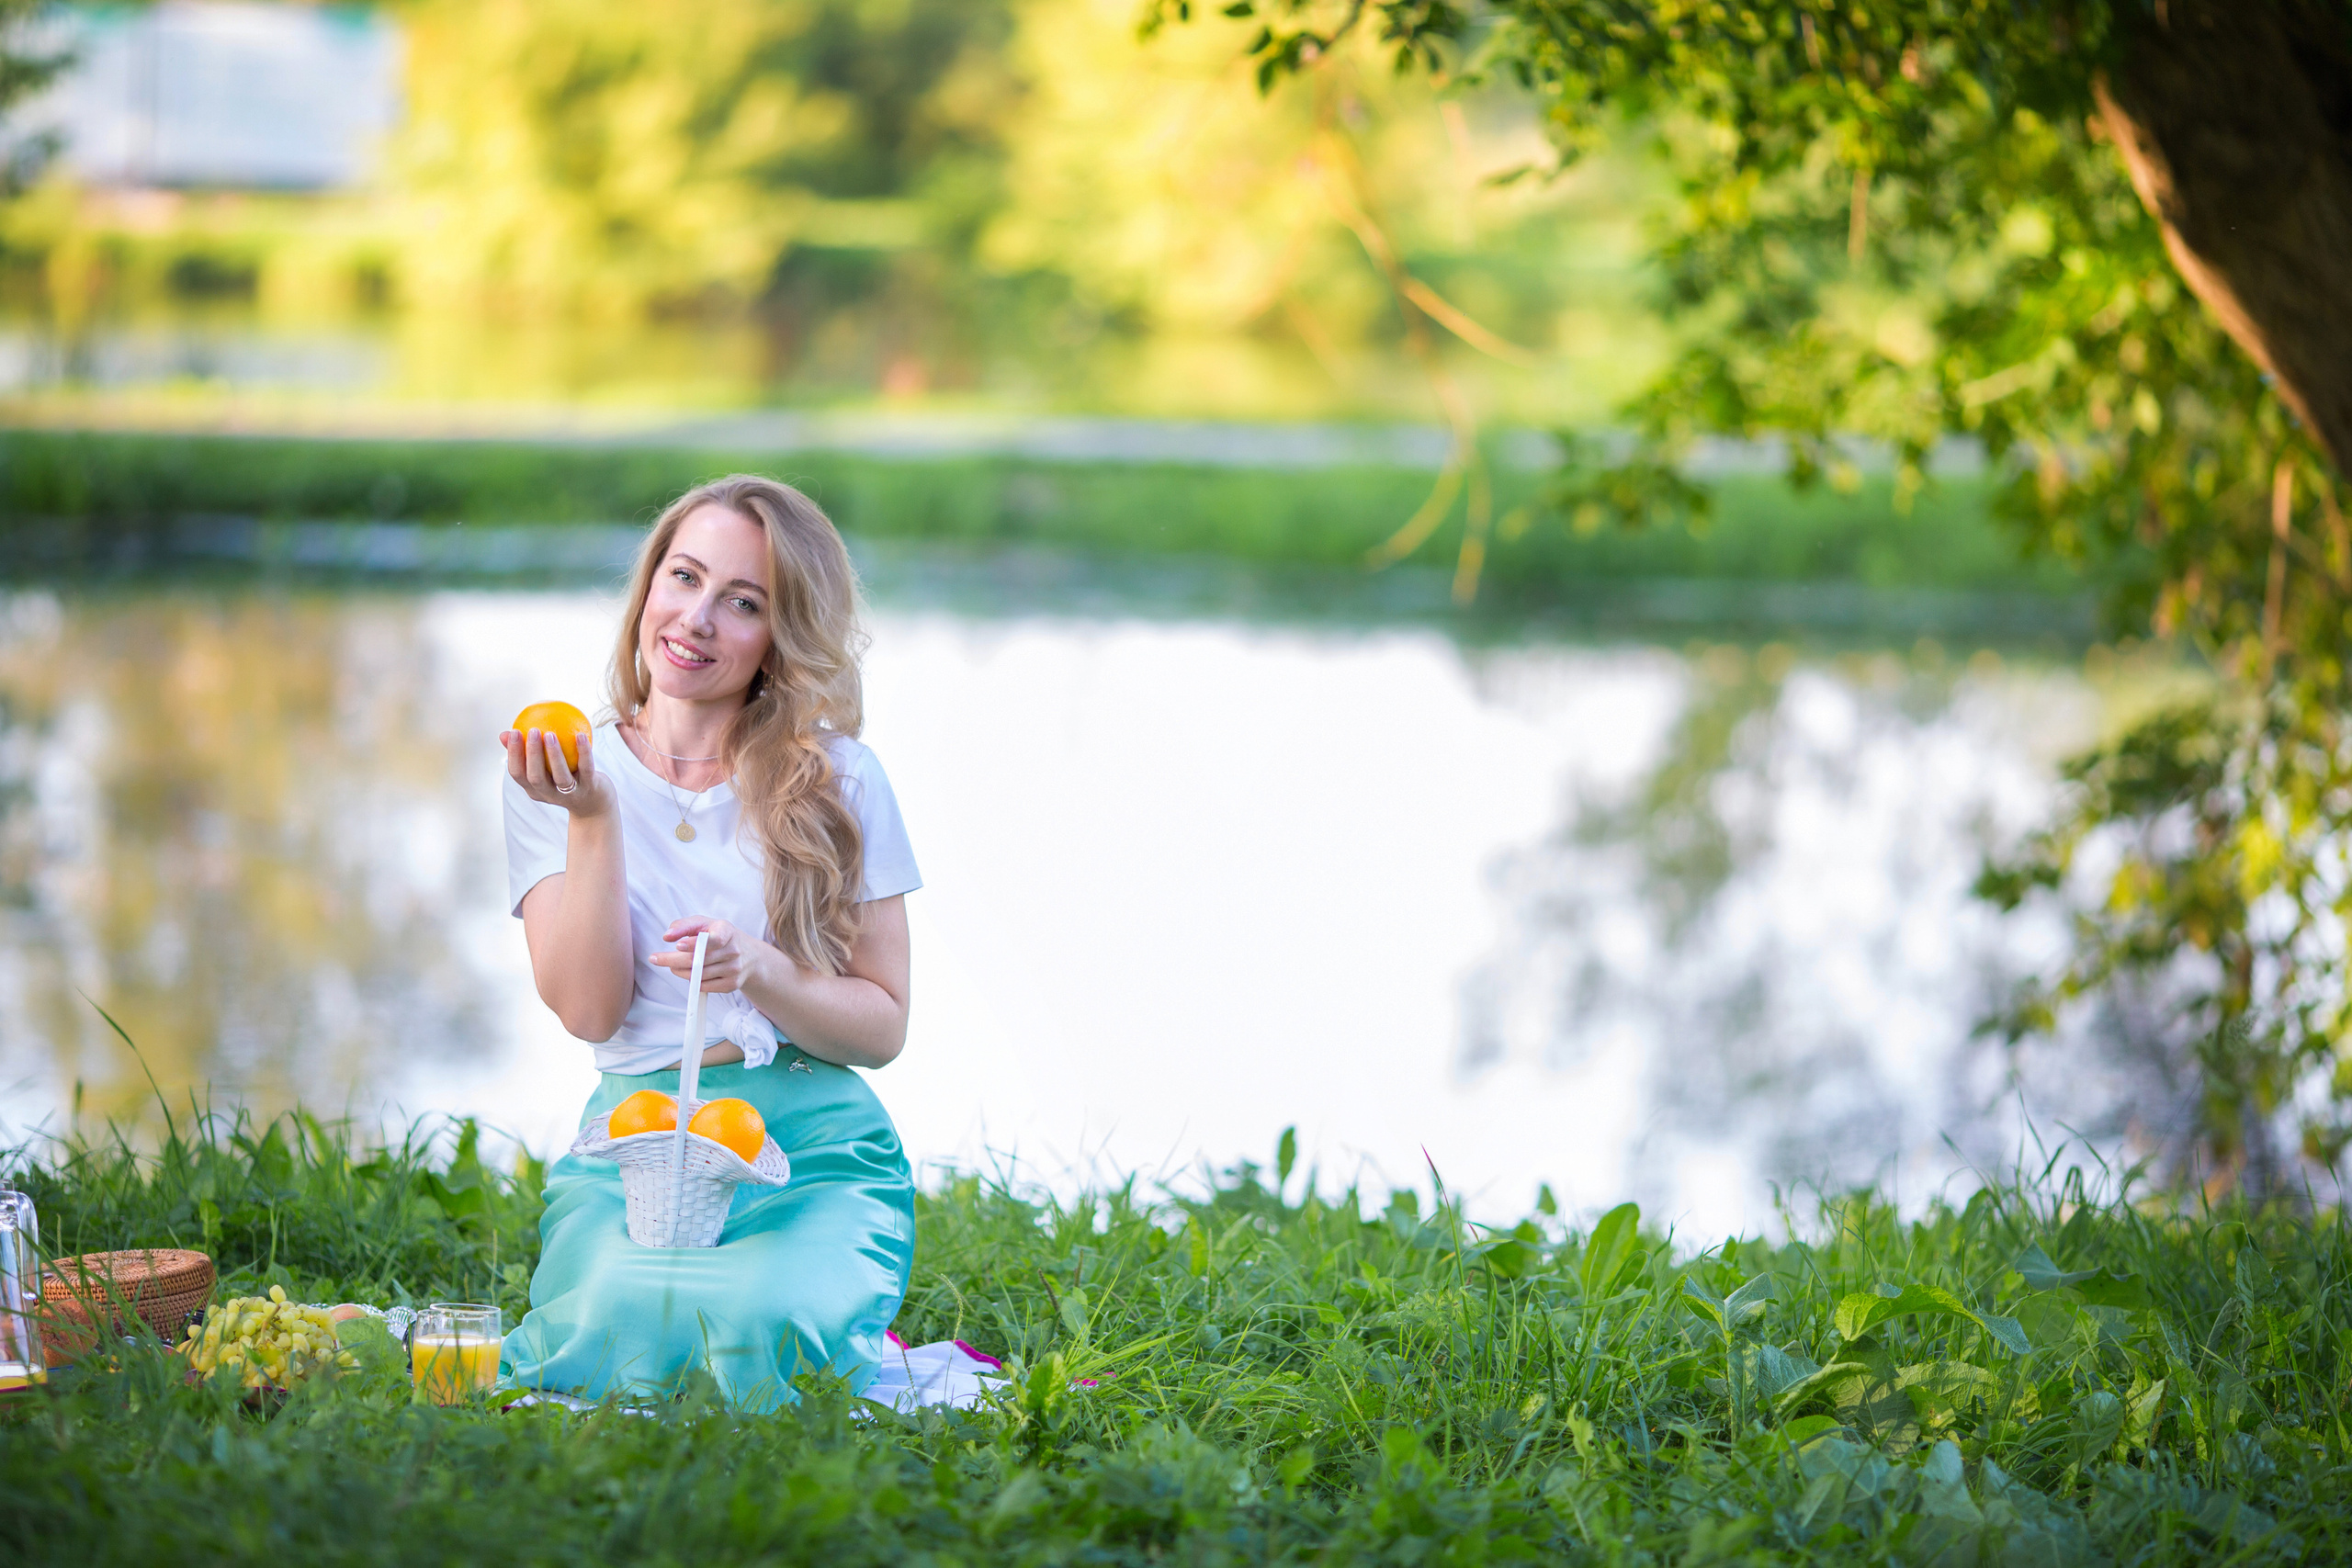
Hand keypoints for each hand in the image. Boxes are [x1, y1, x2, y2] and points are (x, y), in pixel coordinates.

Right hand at [500, 724, 612, 815]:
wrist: (594, 803)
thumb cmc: (564, 778)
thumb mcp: (544, 769)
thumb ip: (526, 752)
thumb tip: (505, 733)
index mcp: (534, 789)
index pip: (518, 774)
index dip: (513, 754)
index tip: (513, 732)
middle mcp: (550, 794)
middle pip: (535, 777)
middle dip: (532, 754)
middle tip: (533, 731)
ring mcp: (570, 793)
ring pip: (560, 776)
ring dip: (554, 755)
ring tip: (551, 734)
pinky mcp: (589, 787)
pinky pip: (586, 768)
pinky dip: (583, 752)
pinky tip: (581, 735)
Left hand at [651, 917, 766, 993]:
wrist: (749, 956)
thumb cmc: (719, 936)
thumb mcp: (705, 924)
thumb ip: (684, 925)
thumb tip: (667, 936)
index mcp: (727, 932)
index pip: (712, 939)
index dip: (694, 943)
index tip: (677, 945)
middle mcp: (733, 951)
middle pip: (698, 960)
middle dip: (672, 960)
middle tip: (655, 958)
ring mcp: (733, 969)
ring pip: (698, 975)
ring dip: (679, 971)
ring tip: (673, 965)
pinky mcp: (731, 984)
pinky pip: (704, 986)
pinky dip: (691, 981)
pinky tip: (688, 973)